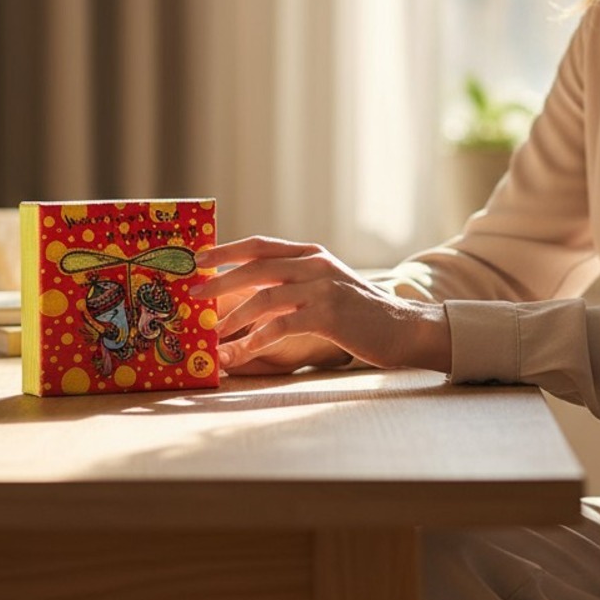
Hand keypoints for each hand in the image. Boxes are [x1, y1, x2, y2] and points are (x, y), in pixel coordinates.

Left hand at [198, 236, 451, 375]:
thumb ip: (296, 282)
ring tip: (212, 333)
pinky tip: (240, 354)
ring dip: (233, 316)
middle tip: (194, 294)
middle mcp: (315, 265)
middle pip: (256, 266)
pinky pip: (280, 327)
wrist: (404, 328)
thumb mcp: (327, 286)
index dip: (226, 250)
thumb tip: (249, 292)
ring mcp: (322, 288)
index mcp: (311, 254)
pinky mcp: (328, 315)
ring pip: (264, 296)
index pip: (260, 245)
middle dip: (220, 280)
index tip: (197, 258)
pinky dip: (255, 341)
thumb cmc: (361, 314)